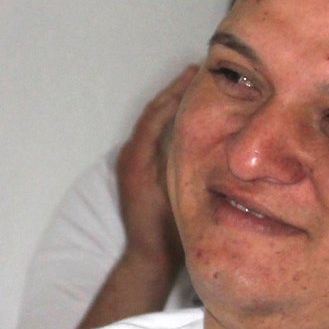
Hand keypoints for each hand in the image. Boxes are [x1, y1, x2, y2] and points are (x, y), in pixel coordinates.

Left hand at [114, 68, 193, 275]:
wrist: (148, 257)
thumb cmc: (165, 230)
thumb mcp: (177, 191)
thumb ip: (181, 159)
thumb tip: (195, 125)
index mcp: (137, 158)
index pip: (157, 113)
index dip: (177, 91)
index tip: (198, 73)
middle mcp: (130, 156)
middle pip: (153, 113)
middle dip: (175, 91)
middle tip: (198, 71)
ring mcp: (132, 162)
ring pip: (153, 123)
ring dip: (172, 103)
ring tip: (195, 86)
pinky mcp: (138, 170)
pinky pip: (154, 136)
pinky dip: (169, 121)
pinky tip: (189, 117)